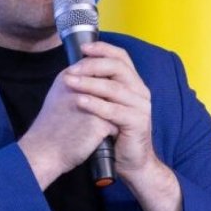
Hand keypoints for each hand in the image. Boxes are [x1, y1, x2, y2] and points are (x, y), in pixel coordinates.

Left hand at [18, 41, 181, 210]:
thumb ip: (98, 87)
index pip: (121, 57)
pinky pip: (114, 110)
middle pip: (118, 67)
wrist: (131, 162)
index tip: (82, 48)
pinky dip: (95, 104)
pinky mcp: (138, 123)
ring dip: (89, 83)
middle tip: (71, 69)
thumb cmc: (114, 134)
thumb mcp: (106, 106)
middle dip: (92, 65)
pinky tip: (79, 101)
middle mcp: (140, 92)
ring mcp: (141, 107)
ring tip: (69, 82)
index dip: (102, 49)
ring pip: (114, 88)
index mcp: (133, 84)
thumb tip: (75, 68)